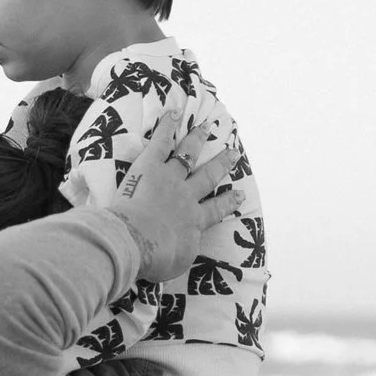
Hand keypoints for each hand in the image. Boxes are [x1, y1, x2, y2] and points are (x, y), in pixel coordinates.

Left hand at [96, 100, 245, 283]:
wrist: (136, 242)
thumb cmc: (153, 259)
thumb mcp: (175, 264)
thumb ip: (182, 253)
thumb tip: (182, 250)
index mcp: (195, 221)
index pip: (216, 210)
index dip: (228, 202)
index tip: (238, 194)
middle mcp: (187, 196)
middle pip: (208, 177)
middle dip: (221, 164)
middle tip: (232, 153)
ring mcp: (170, 178)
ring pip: (188, 155)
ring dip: (197, 140)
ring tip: (206, 127)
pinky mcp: (150, 166)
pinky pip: (161, 142)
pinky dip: (168, 125)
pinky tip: (174, 112)